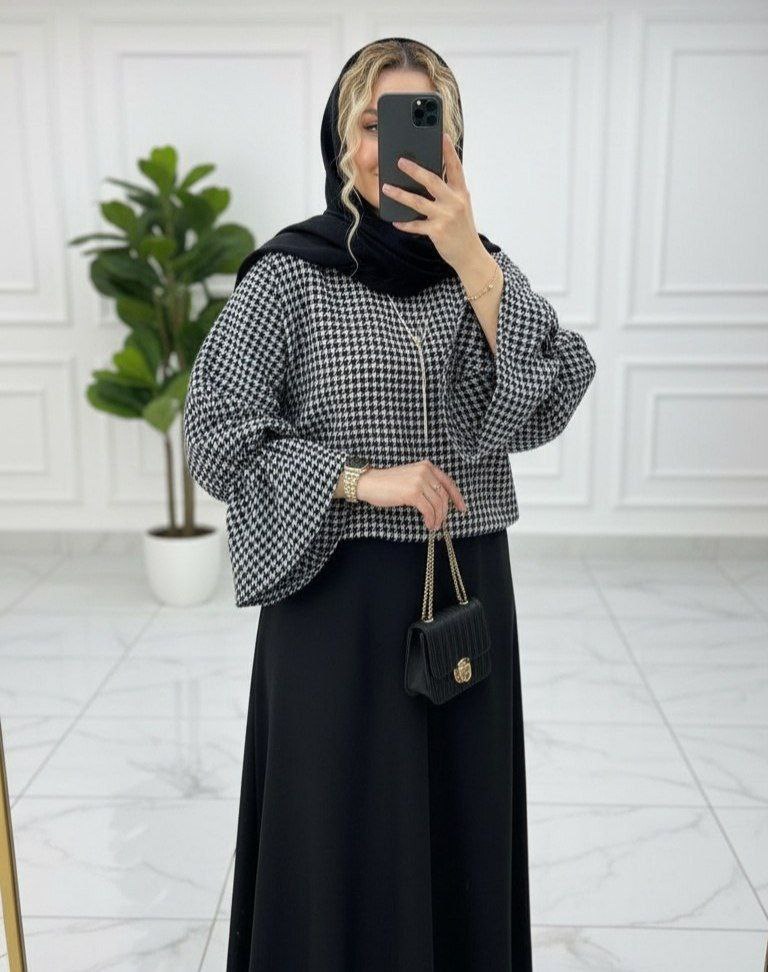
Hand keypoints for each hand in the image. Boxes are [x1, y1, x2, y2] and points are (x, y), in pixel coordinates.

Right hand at [356, 460, 467, 531]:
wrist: (369, 483)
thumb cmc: (388, 483)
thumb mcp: (411, 477)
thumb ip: (426, 484)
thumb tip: (440, 502)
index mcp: (427, 466)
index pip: (448, 482)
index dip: (457, 497)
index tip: (462, 508)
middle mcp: (425, 471)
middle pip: (444, 496)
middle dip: (444, 512)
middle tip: (441, 523)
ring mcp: (419, 481)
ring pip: (437, 504)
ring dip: (438, 518)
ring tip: (433, 526)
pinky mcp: (413, 493)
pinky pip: (428, 510)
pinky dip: (431, 519)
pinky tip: (428, 525)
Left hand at [380, 133, 482, 271]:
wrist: (470, 255)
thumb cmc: (462, 229)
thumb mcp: (461, 206)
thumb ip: (448, 192)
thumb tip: (426, 179)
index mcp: (461, 193)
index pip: (455, 167)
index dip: (448, 151)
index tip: (441, 135)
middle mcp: (454, 202)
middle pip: (432, 181)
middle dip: (415, 170)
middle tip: (400, 161)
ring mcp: (446, 217)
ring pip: (418, 202)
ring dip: (400, 195)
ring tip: (387, 188)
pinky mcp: (437, 231)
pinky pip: (416, 225)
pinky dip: (405, 224)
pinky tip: (396, 221)